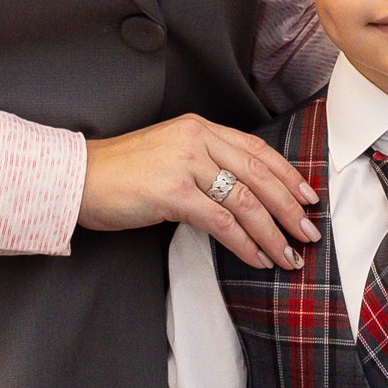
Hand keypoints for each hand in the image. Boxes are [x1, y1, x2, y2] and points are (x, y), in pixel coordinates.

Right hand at [79, 114, 318, 269]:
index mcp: (199, 128)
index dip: (287, 174)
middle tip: (309, 231)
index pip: (256, 149)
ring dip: (272, 232)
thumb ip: (203, 163)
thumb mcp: (168, 154)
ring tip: (288, 255)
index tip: (308, 196)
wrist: (78, 178)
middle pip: (259, 175)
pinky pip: (221, 222)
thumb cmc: (119, 172)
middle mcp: (197, 140)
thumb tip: (241, 193)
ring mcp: (185, 165)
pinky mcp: (173, 193)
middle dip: (289, 208)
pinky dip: (245, 244)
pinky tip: (257, 258)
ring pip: (245, 201)